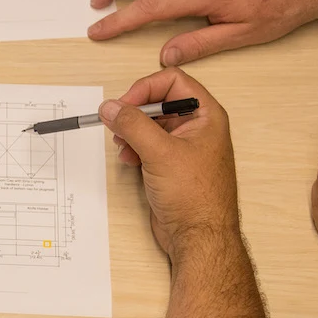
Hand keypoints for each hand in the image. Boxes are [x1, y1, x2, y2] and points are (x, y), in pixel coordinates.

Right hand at [99, 68, 238, 258]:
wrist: (198, 236)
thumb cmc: (197, 197)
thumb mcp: (161, 152)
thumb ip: (133, 124)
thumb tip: (111, 107)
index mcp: (206, 115)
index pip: (173, 81)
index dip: (146, 88)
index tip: (125, 103)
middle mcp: (196, 127)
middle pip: (158, 101)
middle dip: (134, 111)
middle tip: (117, 123)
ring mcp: (182, 146)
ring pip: (149, 123)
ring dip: (131, 130)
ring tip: (122, 144)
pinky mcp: (169, 164)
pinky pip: (146, 144)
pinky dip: (133, 147)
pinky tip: (128, 159)